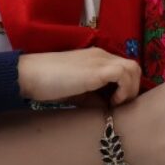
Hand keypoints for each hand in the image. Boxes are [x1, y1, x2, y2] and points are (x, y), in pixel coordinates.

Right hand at [16, 47, 140, 104]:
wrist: (30, 75)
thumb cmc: (49, 84)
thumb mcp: (78, 92)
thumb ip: (94, 97)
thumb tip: (108, 109)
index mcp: (97, 58)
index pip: (124, 68)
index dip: (126, 87)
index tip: (116, 104)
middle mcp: (102, 55)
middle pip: (133, 67)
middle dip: (132, 88)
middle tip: (119, 106)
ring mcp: (101, 59)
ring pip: (133, 68)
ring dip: (130, 89)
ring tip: (114, 105)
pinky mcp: (98, 69)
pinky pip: (123, 74)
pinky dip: (123, 90)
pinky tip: (111, 102)